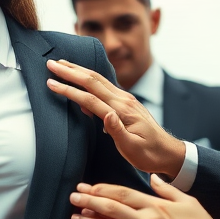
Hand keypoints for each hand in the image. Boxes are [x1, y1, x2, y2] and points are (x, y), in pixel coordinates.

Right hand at [45, 59, 186, 176]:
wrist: (169, 153)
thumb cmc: (149, 154)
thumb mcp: (132, 148)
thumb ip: (117, 131)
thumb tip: (105, 115)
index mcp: (122, 111)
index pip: (89, 98)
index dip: (69, 89)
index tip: (50, 82)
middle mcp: (123, 100)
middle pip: (92, 80)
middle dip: (70, 71)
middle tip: (51, 63)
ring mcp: (125, 99)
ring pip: (98, 80)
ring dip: (78, 71)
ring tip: (62, 64)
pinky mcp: (126, 102)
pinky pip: (104, 86)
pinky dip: (88, 79)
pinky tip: (81, 79)